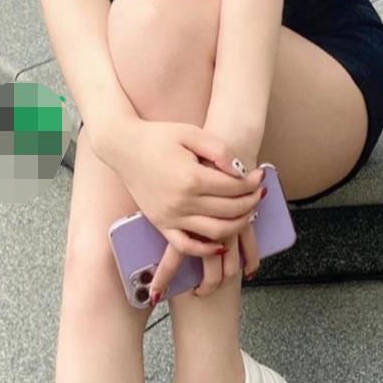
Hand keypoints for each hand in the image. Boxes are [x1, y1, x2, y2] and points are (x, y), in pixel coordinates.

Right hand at [110, 121, 264, 302]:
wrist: (122, 146)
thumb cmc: (158, 136)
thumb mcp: (191, 133)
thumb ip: (219, 150)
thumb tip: (240, 171)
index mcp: (192, 178)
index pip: (234, 188)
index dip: (252, 183)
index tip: (260, 176)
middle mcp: (182, 202)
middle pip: (229, 210)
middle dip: (250, 202)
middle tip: (258, 193)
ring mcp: (170, 216)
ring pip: (215, 232)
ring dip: (237, 225)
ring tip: (247, 213)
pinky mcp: (160, 224)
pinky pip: (186, 246)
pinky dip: (206, 249)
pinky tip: (221, 242)